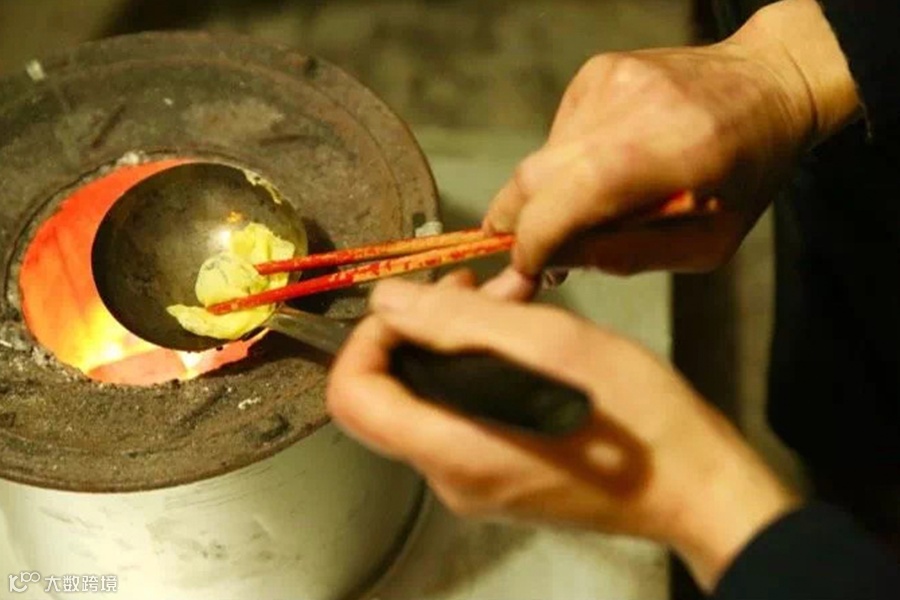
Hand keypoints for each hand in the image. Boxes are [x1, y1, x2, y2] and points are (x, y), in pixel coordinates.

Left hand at [326, 272, 798, 589]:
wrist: (693, 486)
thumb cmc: (634, 418)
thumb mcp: (548, 344)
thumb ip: (456, 320)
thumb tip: (387, 300)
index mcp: (451, 448)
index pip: (353, 395)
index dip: (366, 340)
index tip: (411, 303)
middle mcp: (450, 475)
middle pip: (393, 393)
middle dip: (426, 326)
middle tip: (476, 283)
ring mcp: (476, 481)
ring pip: (434, 397)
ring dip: (463, 339)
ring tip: (516, 297)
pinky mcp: (502, 474)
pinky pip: (466, 414)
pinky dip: (485, 367)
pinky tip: (529, 333)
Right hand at [483, 0, 858, 283]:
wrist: (770, 82)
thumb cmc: (745, 177)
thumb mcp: (705, 246)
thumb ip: (626, 257)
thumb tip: (554, 264)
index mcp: (669, 155)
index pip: (564, 202)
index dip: (532, 245)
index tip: (525, 275)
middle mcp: (630, 107)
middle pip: (531, 178)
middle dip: (516, 224)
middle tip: (534, 253)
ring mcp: (607, 82)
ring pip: (540, 159)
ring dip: (550, 196)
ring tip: (596, 204)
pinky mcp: (596, 71)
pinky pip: (558, 134)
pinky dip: (568, 163)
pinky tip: (607, 164)